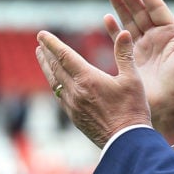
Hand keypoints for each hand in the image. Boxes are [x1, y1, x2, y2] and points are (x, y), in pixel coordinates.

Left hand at [35, 29, 150, 148]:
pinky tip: (58, 83)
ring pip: (55, 83)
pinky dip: (56, 84)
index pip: (64, 56)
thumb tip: (124, 32)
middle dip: (47, 54)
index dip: (52, 43)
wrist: (126, 141)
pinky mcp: (75, 117)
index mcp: (88, 79)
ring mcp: (73, 106)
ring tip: (42, 59)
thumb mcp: (133, 79)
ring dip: (47, 69)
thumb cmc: (133, 109)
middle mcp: (76, 91)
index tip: (41, 34)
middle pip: (55, 68)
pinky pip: (60, 96)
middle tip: (40, 44)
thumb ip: (125, 54)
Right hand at [105, 0, 173, 143]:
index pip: (156, 8)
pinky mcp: (132, 59)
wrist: (172, 107)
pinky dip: (113, 29)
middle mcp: (156, 38)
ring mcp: (143, 48)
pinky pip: (120, 40)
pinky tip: (105, 17)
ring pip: (129, 21)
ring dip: (119, 6)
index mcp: (171, 34)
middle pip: (140, 11)